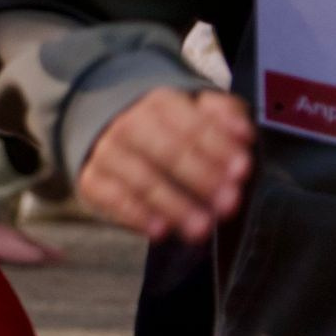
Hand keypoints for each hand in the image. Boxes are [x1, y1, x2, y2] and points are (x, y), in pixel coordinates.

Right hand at [79, 87, 253, 241]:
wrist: (116, 135)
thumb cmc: (170, 130)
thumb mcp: (199, 112)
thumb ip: (225, 115)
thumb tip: (243, 132)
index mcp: (160, 104)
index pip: (191, 125)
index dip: (218, 147)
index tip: (242, 170)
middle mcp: (128, 125)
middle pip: (167, 151)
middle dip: (201, 177)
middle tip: (229, 202)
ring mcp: (107, 153)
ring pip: (141, 179)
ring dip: (174, 204)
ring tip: (202, 227)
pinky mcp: (92, 181)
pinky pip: (112, 199)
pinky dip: (136, 216)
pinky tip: (160, 230)